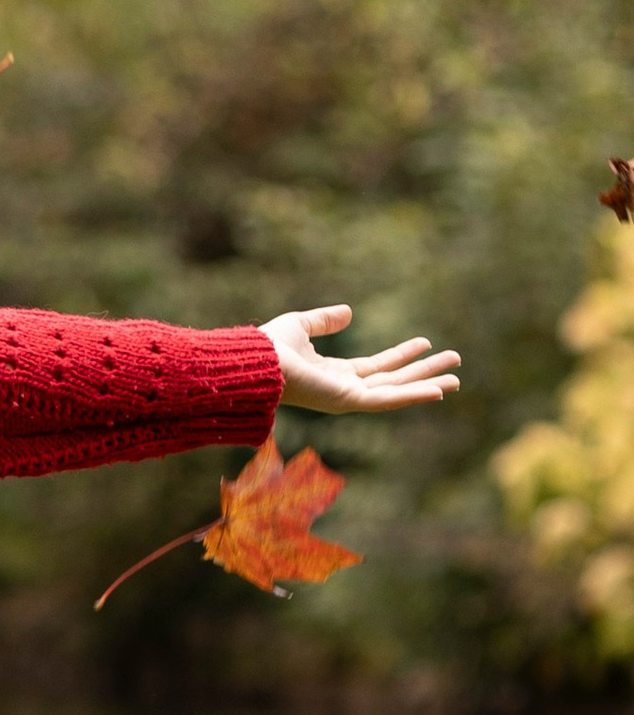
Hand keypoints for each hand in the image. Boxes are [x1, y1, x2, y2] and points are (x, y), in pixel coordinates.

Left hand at [259, 303, 459, 414]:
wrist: (257, 362)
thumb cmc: (270, 347)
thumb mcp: (301, 325)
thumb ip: (324, 321)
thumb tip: (349, 313)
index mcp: (334, 374)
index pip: (377, 367)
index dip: (401, 355)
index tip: (426, 343)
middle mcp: (344, 390)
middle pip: (393, 381)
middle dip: (424, 372)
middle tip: (455, 363)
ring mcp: (348, 398)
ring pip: (397, 392)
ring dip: (427, 385)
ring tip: (456, 378)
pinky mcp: (349, 402)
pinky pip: (387, 400)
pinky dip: (412, 396)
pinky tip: (436, 391)